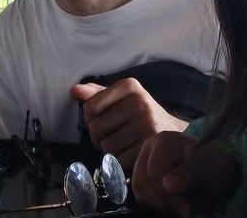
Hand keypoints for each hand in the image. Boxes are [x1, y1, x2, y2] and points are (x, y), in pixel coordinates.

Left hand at [70, 78, 186, 168]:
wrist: (172, 133)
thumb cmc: (140, 115)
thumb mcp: (121, 98)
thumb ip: (96, 94)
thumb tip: (74, 90)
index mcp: (130, 86)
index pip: (90, 108)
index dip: (91, 118)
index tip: (104, 119)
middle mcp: (140, 102)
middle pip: (95, 128)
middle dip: (100, 136)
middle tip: (115, 133)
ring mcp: (147, 124)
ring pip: (106, 146)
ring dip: (111, 149)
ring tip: (125, 141)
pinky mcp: (149, 146)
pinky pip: (118, 160)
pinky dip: (121, 160)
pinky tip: (132, 151)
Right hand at [132, 132, 239, 217]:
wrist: (215, 168)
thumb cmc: (213, 167)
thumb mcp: (207, 170)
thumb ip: (188, 175)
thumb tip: (167, 184)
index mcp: (163, 141)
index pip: (154, 174)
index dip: (167, 195)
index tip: (186, 207)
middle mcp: (149, 148)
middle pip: (141, 182)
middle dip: (162, 201)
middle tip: (182, 208)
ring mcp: (143, 160)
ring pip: (138, 189)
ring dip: (157, 203)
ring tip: (177, 205)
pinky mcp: (143, 173)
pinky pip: (140, 193)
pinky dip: (153, 203)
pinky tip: (170, 203)